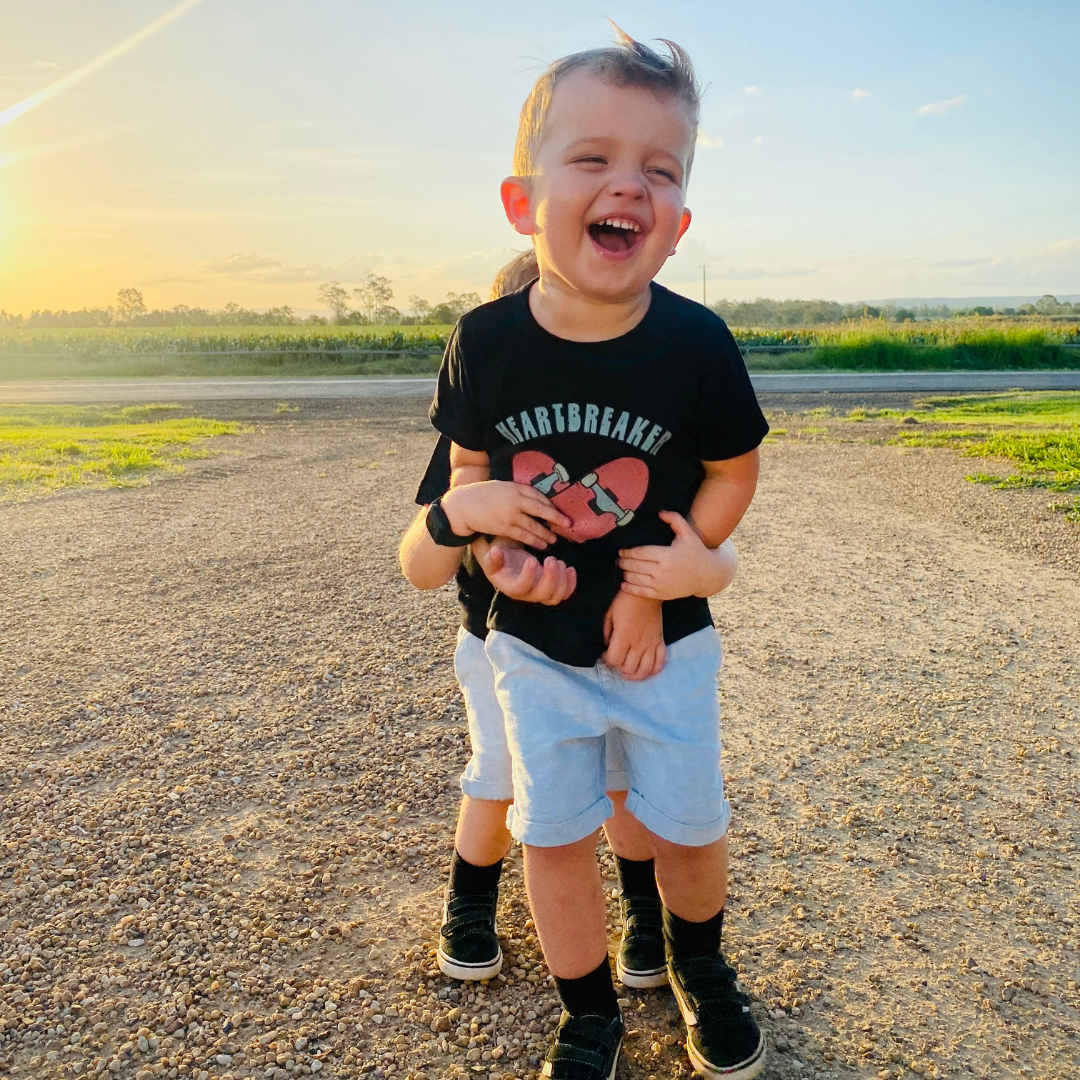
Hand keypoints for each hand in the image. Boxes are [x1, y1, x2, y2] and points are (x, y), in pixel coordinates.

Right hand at [441, 480, 568, 548]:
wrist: (463, 505)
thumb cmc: (484, 494)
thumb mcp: (503, 486)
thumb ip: (519, 492)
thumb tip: (538, 501)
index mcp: (516, 488)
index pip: (539, 497)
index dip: (552, 506)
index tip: (561, 512)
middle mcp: (515, 501)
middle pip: (541, 510)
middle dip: (557, 518)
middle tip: (568, 525)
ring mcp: (510, 515)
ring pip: (534, 526)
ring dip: (546, 534)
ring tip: (554, 539)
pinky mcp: (504, 528)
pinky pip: (523, 536)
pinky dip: (534, 541)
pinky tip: (542, 545)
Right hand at [476, 539, 576, 604]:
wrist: (510, 567)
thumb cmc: (501, 562)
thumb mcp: (492, 560)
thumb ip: (492, 558)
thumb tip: (494, 552)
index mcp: (512, 588)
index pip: (521, 587)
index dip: (528, 576)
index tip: (532, 560)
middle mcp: (527, 595)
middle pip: (542, 594)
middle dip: (550, 577)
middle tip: (551, 559)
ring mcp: (541, 595)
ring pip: (555, 596)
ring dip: (561, 580)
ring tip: (559, 562)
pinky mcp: (551, 591)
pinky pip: (564, 594)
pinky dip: (571, 584)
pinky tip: (571, 569)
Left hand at [602, 591, 665, 680]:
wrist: (645, 593)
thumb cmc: (624, 601)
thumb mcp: (609, 614)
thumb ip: (606, 633)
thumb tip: (607, 647)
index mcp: (624, 636)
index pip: (614, 660)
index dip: (607, 660)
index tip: (605, 654)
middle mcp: (639, 643)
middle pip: (628, 668)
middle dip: (619, 668)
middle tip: (616, 660)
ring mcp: (651, 643)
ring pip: (645, 670)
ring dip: (635, 675)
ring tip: (628, 671)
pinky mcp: (660, 641)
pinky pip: (660, 662)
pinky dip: (653, 670)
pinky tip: (645, 670)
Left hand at [618, 511, 735, 599]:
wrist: (707, 576)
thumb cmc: (696, 552)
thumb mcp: (688, 534)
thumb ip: (674, 520)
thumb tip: (659, 511)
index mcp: (666, 555)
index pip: (639, 553)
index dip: (627, 552)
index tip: (621, 550)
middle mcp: (662, 571)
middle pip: (634, 566)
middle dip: (623, 562)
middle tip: (617, 559)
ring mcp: (661, 584)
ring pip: (635, 579)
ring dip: (625, 573)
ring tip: (621, 568)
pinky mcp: (661, 594)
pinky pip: (641, 592)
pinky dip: (629, 588)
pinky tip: (624, 584)